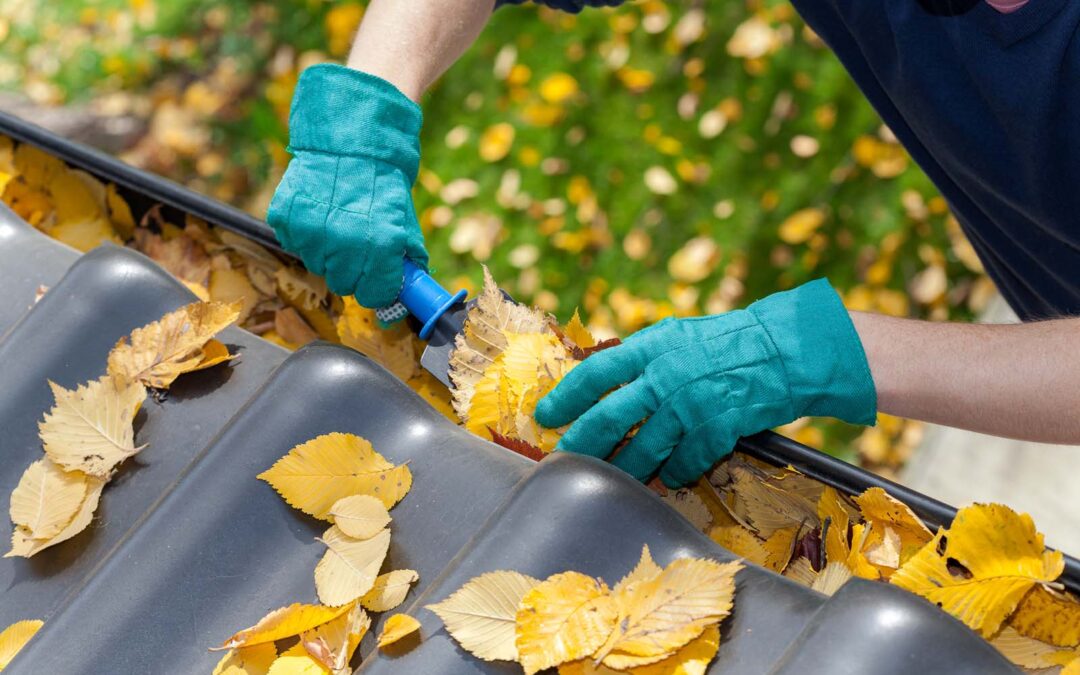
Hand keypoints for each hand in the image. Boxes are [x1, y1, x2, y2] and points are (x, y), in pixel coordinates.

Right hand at [267, 64, 427, 308]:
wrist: (349, 138)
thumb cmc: (382, 181)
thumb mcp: (403, 219)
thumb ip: (404, 259)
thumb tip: (406, 297)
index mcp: (381, 245)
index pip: (374, 294)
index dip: (377, 289)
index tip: (377, 280)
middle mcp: (345, 242)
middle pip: (343, 284)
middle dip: (351, 271)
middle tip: (356, 246)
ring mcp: (312, 231)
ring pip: (317, 265)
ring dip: (327, 252)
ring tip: (336, 221)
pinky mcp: (286, 219)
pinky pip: (294, 243)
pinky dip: (304, 233)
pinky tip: (317, 211)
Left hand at [535, 280, 876, 486]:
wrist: (781, 350)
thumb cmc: (723, 343)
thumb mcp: (675, 336)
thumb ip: (639, 358)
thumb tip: (600, 382)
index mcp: (651, 346)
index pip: (596, 373)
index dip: (566, 397)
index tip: (546, 416)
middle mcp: (666, 375)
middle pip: (610, 418)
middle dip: (582, 444)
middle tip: (564, 459)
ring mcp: (691, 404)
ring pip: (644, 450)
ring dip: (625, 470)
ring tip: (612, 479)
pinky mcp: (717, 428)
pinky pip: (684, 463)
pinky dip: (674, 473)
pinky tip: (669, 476)